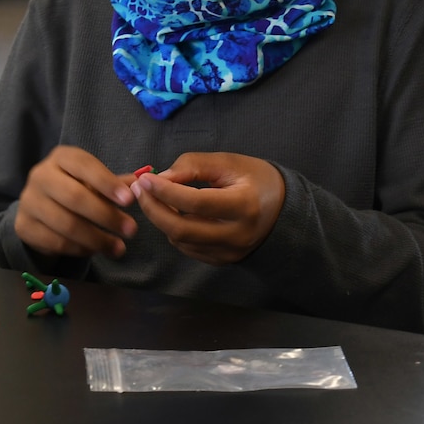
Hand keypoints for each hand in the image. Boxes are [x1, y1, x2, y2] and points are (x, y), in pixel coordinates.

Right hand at [16, 146, 140, 259]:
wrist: (37, 209)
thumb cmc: (74, 189)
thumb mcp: (93, 181)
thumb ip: (117, 184)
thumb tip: (143, 183)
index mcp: (61, 158)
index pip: (85, 166)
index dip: (107, 183)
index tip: (129, 201)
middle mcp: (40, 175)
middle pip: (75, 197)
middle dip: (106, 216)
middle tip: (132, 231)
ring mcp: (29, 201)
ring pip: (67, 224)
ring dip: (97, 239)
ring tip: (119, 248)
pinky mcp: (24, 226)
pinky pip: (56, 242)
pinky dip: (80, 249)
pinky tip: (95, 251)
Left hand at [134, 153, 285, 264]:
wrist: (283, 211)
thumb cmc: (256, 180)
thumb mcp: (230, 163)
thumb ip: (194, 165)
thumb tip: (160, 178)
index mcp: (245, 206)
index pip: (196, 203)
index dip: (166, 191)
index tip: (145, 179)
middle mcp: (237, 235)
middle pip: (182, 229)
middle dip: (154, 209)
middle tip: (140, 190)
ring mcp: (229, 252)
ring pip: (180, 240)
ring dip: (162, 219)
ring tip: (156, 198)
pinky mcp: (222, 261)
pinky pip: (187, 248)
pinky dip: (174, 230)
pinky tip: (174, 213)